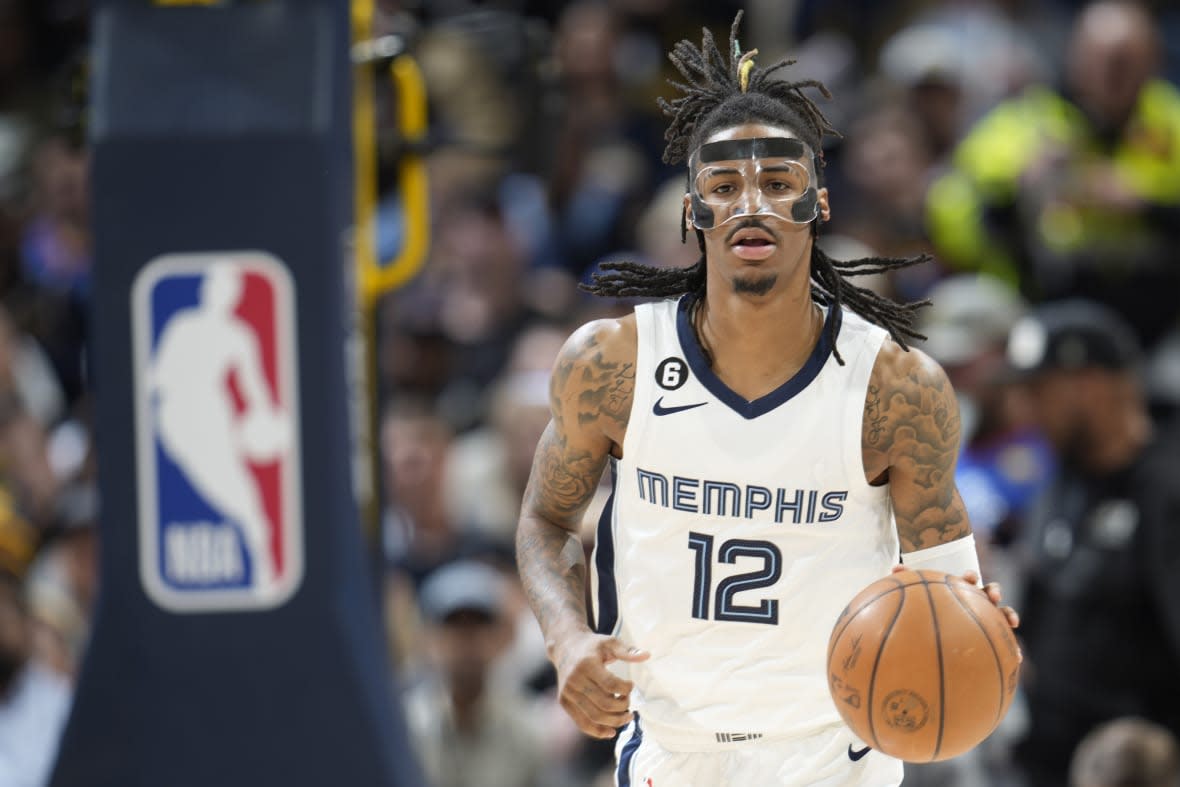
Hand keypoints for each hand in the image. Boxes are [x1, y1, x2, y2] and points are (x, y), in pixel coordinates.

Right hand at [552, 630, 649, 738]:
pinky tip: (611, 731)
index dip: (625, 689)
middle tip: (630, 704)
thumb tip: (647, 655)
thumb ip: (627, 651)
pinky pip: (581, 722)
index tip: (632, 685)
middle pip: (604, 704)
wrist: (565, 647)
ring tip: (626, 717)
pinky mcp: (564, 701)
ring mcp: (567, 692)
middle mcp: (574, 679)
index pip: (610, 684)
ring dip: (614, 722)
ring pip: (594, 716)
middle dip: (622, 707)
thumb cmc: (592, 646)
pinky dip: (597, 731)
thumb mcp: (609, 642)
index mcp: (586, 664)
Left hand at [891, 565, 1021, 644]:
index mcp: (961, 589)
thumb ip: (908, 581)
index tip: (969, 578)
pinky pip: (1004, 642)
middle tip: (993, 596)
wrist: (941, 623)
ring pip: (1002, 614)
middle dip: (993, 591)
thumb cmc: (929, 606)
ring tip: (1012, 622)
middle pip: (989, 592)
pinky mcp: (993, 635)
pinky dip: (1012, 648)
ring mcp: (987, 617)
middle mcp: (977, 601)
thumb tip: (895, 569)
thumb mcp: (918, 595)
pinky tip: (1016, 658)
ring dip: (1008, 615)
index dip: (970, 577)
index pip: (968, 579)